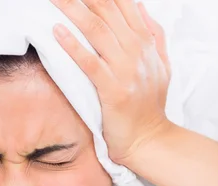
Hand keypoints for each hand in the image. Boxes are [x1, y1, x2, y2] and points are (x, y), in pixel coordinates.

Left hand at [50, 0, 172, 163]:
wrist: (150, 139)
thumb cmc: (150, 104)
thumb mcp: (161, 66)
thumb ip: (153, 35)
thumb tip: (141, 6)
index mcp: (146, 43)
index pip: (124, 5)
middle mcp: (137, 51)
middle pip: (108, 12)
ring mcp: (126, 70)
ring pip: (98, 31)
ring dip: (74, 10)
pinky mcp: (113, 90)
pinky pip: (90, 63)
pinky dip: (73, 46)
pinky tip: (57, 31)